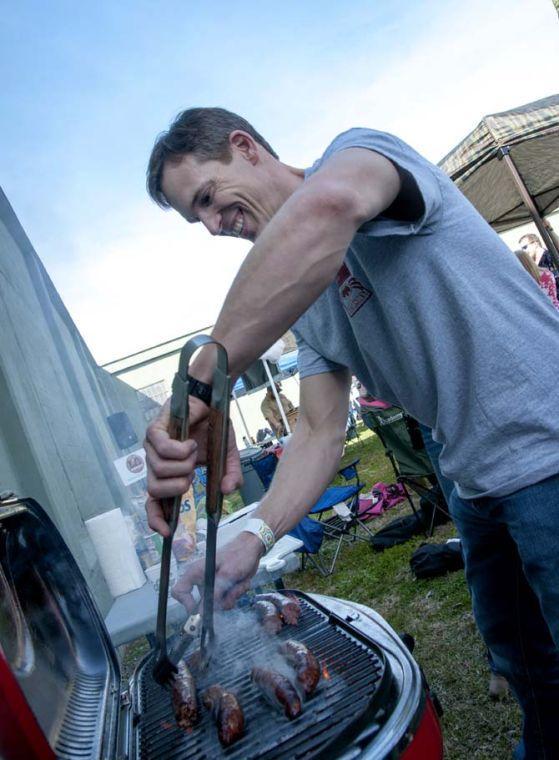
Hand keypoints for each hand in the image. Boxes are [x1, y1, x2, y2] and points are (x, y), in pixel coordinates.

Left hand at [144, 397, 242, 536]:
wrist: (211, 399)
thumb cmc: (213, 427)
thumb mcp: (227, 457)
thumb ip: (230, 475)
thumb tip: (229, 491)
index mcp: (169, 474)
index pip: (155, 502)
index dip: (156, 518)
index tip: (166, 532)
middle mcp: (156, 463)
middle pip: (154, 491)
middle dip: (178, 487)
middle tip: (192, 475)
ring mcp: (152, 448)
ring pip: (159, 471)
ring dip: (183, 465)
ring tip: (193, 452)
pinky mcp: (154, 431)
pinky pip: (162, 449)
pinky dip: (180, 450)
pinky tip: (190, 444)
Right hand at [171, 532, 264, 610]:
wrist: (252, 549)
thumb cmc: (238, 554)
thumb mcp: (227, 574)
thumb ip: (215, 593)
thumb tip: (202, 612)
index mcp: (196, 572)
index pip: (179, 591)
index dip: (185, 603)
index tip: (200, 610)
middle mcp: (202, 580)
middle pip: (202, 603)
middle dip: (220, 601)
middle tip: (232, 592)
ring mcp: (213, 585)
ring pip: (217, 604)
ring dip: (231, 596)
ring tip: (239, 583)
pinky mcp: (223, 588)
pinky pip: (227, 600)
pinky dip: (236, 594)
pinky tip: (241, 583)